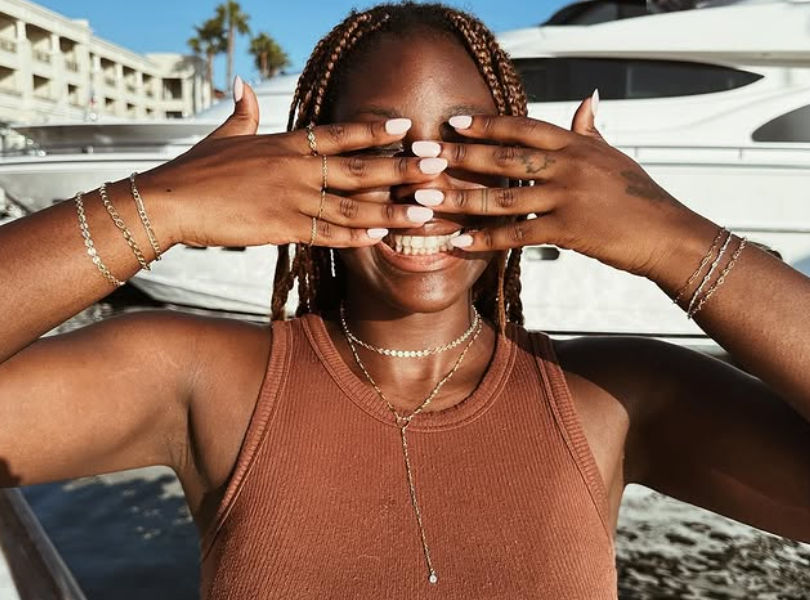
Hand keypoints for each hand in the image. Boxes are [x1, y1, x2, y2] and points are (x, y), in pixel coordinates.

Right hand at [138, 81, 445, 248]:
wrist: (171, 202)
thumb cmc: (196, 168)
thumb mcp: (224, 135)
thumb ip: (242, 113)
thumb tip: (240, 86)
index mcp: (286, 144)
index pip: (340, 134)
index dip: (375, 131)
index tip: (407, 129)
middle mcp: (297, 169)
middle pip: (360, 169)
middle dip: (402, 169)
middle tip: (437, 167)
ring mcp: (292, 200)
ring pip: (352, 206)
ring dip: (390, 210)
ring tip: (424, 212)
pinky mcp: (283, 229)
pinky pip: (327, 234)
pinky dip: (355, 236)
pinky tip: (380, 238)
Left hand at [409, 98, 706, 278]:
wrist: (667, 234)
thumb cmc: (640, 196)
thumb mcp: (614, 156)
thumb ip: (591, 130)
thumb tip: (587, 100)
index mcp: (576, 145)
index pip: (523, 128)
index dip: (486, 124)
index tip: (454, 122)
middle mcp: (568, 165)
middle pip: (504, 158)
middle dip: (459, 156)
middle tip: (423, 155)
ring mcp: (568, 196)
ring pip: (504, 196)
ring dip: (461, 199)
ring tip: (425, 200)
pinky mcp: (568, 229)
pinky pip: (518, 234)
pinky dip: (487, 239)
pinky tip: (460, 241)